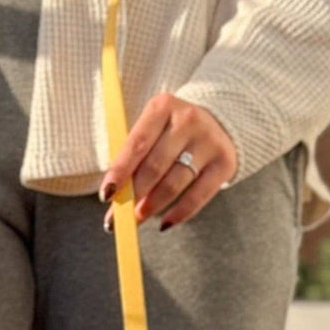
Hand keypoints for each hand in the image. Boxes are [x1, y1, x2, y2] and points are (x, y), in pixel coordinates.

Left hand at [100, 94, 237, 230]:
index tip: (106, 195)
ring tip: (138, 217)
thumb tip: (116, 193)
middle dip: (134, 194)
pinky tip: (164, 223)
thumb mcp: (153, 127)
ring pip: (174, 183)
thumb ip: (135, 153)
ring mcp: (208, 142)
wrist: (219, 122)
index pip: (137, 144)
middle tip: (119, 216)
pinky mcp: (224, 164)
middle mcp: (187, 121)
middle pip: (154, 166)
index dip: (120, 172)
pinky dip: (179, 213)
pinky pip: (198, 196)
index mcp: (162, 106)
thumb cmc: (172, 131)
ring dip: (152, 206)